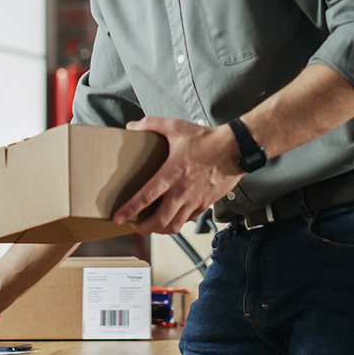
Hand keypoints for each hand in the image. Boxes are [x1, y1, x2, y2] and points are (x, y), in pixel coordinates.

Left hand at [113, 117, 246, 233]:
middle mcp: (182, 191)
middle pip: (160, 221)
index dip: (130, 209)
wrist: (235, 149)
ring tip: (151, 227)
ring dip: (160, 230)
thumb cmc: (207, 139)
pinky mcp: (205, 204)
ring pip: (175, 225)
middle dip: (143, 228)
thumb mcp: (176, 127)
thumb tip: (132, 125)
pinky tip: (172, 217)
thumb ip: (151, 124)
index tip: (118, 218)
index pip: (146, 197)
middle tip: (134, 226)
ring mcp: (195, 200)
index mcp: (172, 174)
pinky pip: (188, 220)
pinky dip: (177, 223)